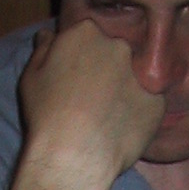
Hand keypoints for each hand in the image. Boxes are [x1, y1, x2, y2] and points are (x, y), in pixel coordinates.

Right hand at [19, 21, 164, 189]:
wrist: (74, 157)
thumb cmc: (46, 115)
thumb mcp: (31, 77)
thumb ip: (43, 49)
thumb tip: (49, 35)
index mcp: (86, 32)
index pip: (88, 36)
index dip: (82, 57)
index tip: (76, 77)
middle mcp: (118, 46)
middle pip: (114, 53)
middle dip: (106, 70)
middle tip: (93, 99)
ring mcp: (141, 73)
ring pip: (134, 78)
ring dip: (124, 91)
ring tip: (108, 117)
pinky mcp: (157, 102)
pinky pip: (149, 103)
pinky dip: (138, 113)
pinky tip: (121, 130)